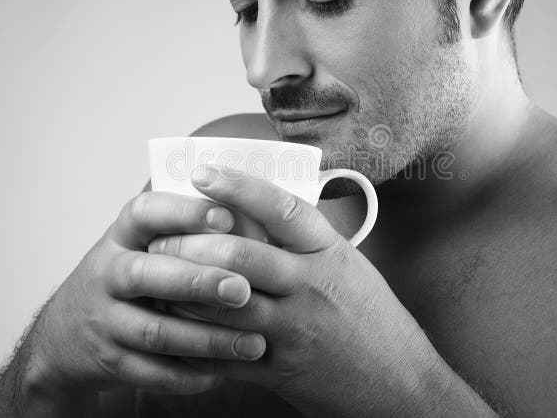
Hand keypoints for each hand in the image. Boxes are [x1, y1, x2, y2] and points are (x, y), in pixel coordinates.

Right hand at [27, 190, 267, 396]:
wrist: (66, 332)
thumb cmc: (126, 274)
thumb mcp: (140, 238)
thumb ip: (181, 220)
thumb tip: (241, 189)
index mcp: (122, 235)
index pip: (146, 213)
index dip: (184, 214)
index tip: (226, 218)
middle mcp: (108, 274)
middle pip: (146, 275)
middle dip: (198, 282)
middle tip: (243, 289)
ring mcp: (105, 320)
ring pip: (155, 331)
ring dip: (207, 339)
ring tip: (253, 343)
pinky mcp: (110, 361)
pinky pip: (152, 373)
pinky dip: (190, 376)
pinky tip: (224, 371)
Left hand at [149, 165, 441, 415]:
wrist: (399, 383)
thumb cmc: (371, 318)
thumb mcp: (348, 267)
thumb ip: (306, 242)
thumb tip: (257, 209)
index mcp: (330, 254)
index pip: (282, 208)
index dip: (239, 186)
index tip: (203, 171)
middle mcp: (312, 287)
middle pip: (241, 254)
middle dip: (191, 243)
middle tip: (161, 237)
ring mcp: (295, 330)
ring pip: (223, 303)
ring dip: (182, 288)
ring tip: (157, 275)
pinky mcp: (279, 369)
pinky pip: (223, 351)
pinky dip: (191, 337)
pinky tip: (171, 324)